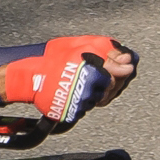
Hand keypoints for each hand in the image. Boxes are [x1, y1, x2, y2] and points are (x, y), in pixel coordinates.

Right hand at [0, 35, 133, 124]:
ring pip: (99, 99)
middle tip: (96, 73)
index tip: (126, 68)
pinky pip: (86, 108)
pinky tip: (75, 89)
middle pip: (111, 88)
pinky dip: (84, 100)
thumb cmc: (53, 58)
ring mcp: (82, 103)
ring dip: (96, 90)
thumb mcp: (80, 45)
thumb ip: (106, 49)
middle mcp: (89, 88)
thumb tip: (128, 58)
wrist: (31, 77)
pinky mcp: (74, 113)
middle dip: (108, 80)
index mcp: (93, 70)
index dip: (122, 70)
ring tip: (81, 80)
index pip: (118, 74)